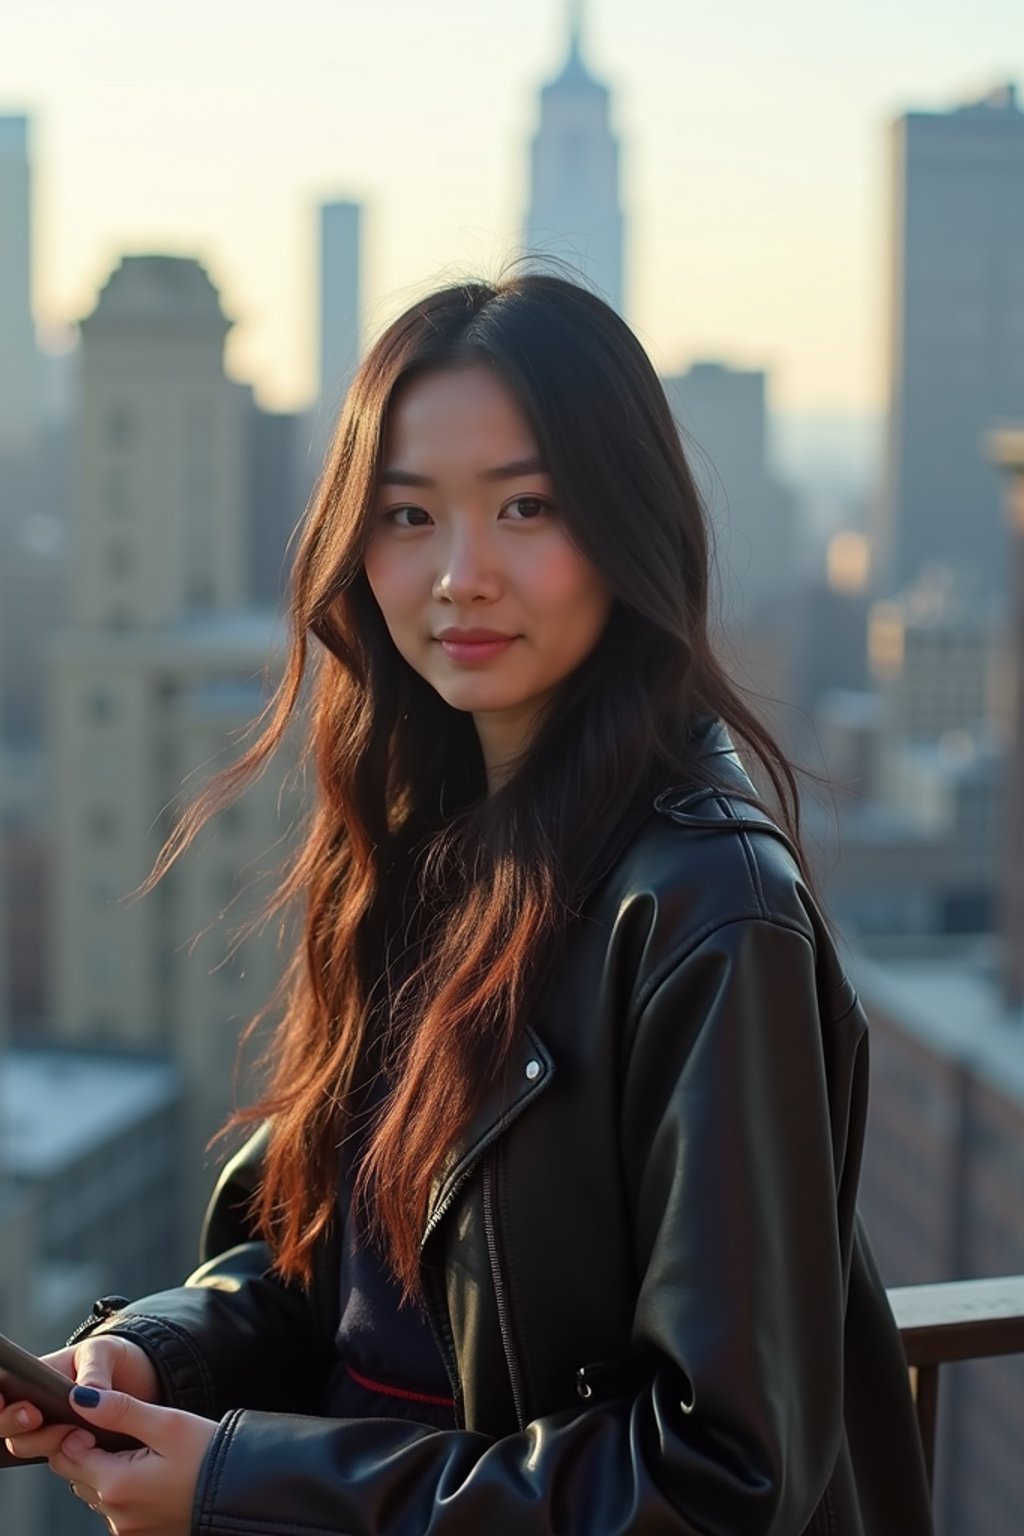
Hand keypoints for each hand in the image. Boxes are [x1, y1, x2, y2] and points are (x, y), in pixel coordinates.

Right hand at [1, 1334, 161, 1462]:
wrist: (139, 1380)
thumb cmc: (113, 1358)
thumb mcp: (104, 1352)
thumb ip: (94, 1369)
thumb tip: (87, 1394)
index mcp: (34, 1379)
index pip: (3, 1393)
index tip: (5, 1401)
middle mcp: (35, 1408)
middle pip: (9, 1427)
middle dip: (16, 1424)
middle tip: (35, 1416)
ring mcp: (50, 1431)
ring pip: (29, 1447)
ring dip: (45, 1442)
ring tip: (73, 1429)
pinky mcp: (69, 1450)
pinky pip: (58, 1459)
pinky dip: (66, 1456)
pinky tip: (83, 1447)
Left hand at [48, 1385, 217, 1535]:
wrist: (246, 1493)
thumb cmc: (212, 1456)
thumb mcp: (167, 1423)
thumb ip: (120, 1410)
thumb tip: (81, 1398)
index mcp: (116, 1485)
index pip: (66, 1455)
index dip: (78, 1430)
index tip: (103, 1416)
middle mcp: (115, 1514)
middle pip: (77, 1475)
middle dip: (90, 1449)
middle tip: (126, 1430)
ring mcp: (127, 1528)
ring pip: (95, 1491)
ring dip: (107, 1469)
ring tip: (143, 1450)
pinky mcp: (140, 1533)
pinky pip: (116, 1506)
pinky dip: (124, 1486)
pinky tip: (151, 1471)